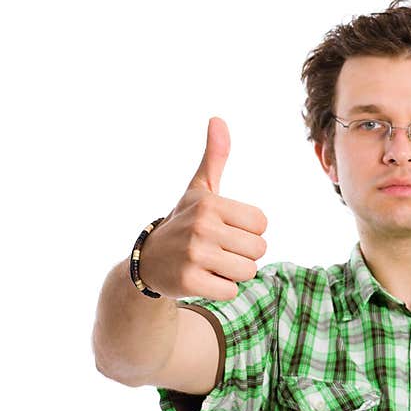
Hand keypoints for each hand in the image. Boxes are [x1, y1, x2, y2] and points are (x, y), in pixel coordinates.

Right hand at [138, 117, 267, 300]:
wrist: (149, 262)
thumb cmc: (184, 222)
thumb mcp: (199, 190)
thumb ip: (214, 157)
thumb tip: (218, 119)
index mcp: (210, 203)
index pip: (261, 223)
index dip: (248, 231)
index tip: (225, 230)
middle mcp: (201, 227)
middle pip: (259, 249)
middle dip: (243, 254)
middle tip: (218, 250)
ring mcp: (194, 255)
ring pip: (248, 271)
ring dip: (234, 273)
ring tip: (211, 264)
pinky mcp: (190, 282)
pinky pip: (231, 291)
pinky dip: (221, 289)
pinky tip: (202, 279)